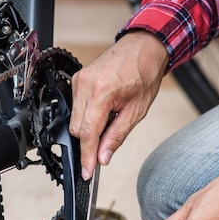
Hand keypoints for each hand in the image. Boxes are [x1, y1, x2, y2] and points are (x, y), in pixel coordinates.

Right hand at [69, 31, 168, 179]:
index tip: (86, 172)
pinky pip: (76, 106)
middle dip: (88, 143)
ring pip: (74, 119)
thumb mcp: (136, 111)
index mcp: (102, 92)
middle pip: (77, 129)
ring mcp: (78, 80)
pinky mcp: (77, 79)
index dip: (86, 156)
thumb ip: (116, 136)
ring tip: (109, 121)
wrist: (142, 46)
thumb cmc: (144, 73)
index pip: (88, 133)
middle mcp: (85, 85)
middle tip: (104, 149)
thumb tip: (103, 156)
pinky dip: (87, 116)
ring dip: (89, 128)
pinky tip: (103, 111)